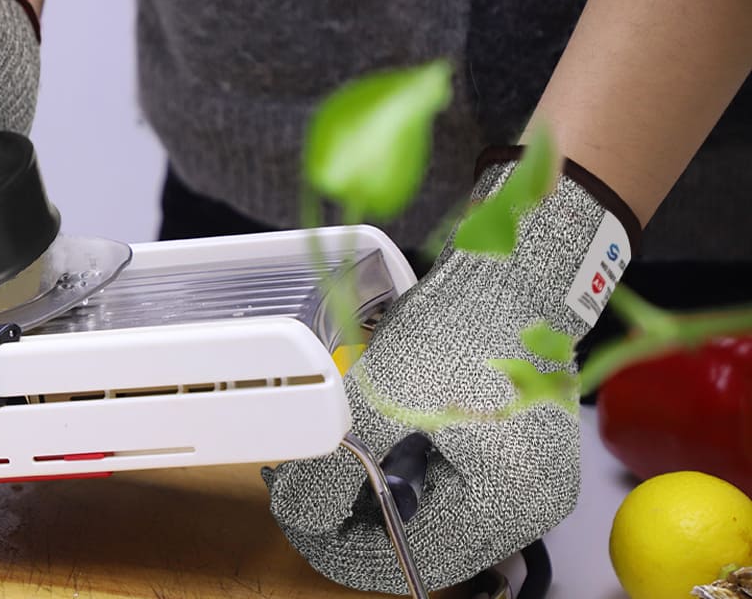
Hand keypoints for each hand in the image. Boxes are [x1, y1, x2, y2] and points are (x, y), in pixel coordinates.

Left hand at [263, 153, 639, 592]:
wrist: (513, 266)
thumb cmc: (461, 329)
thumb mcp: (378, 406)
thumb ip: (335, 473)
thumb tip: (299, 515)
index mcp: (509, 509)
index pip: (412, 563)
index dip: (344, 550)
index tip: (300, 525)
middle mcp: (528, 508)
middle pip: (420, 544)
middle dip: (351, 519)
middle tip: (299, 490)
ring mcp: (523, 481)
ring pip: (426, 514)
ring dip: (369, 495)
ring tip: (320, 464)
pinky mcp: (510, 453)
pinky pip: (443, 483)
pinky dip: (396, 471)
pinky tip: (359, 448)